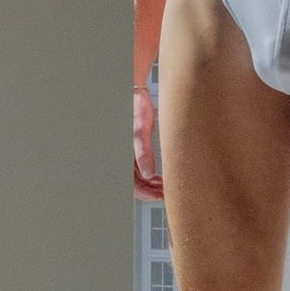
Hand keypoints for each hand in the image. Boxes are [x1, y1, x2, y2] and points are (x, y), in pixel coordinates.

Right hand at [133, 85, 163, 201]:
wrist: (137, 94)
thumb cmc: (135, 107)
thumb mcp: (140, 131)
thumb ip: (143, 153)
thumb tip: (148, 174)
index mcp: (122, 155)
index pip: (132, 184)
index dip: (146, 194)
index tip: (160, 196)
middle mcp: (125, 157)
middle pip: (136, 184)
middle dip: (151, 191)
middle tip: (167, 194)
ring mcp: (130, 155)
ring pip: (139, 178)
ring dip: (152, 185)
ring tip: (166, 187)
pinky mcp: (136, 150)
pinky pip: (141, 169)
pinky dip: (151, 176)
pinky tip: (160, 177)